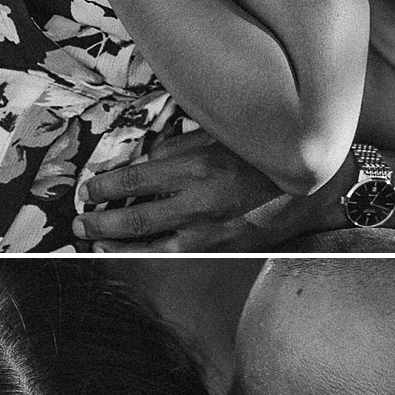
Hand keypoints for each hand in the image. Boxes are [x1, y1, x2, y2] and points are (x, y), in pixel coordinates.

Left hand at [76, 132, 335, 248]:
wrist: (314, 182)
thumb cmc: (264, 152)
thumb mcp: (219, 136)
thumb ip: (179, 147)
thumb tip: (145, 159)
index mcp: (197, 167)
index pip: (135, 180)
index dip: (104, 187)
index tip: (86, 190)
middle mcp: (201, 203)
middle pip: (136, 219)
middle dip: (101, 224)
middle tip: (80, 224)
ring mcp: (213, 232)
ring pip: (153, 247)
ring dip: (121, 248)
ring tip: (97, 246)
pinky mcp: (226, 250)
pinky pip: (181, 258)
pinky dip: (153, 258)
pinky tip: (137, 257)